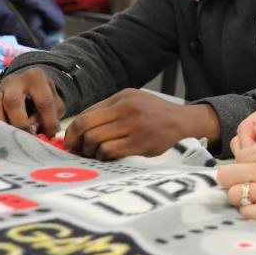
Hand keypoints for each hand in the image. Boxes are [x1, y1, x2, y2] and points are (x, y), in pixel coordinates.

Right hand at [0, 67, 64, 138]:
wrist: (27, 88)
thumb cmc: (43, 99)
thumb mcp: (55, 104)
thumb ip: (49, 117)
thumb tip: (35, 133)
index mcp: (36, 78)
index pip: (44, 101)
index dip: (48, 121)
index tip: (50, 136)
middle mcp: (14, 81)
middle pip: (12, 102)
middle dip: (20, 124)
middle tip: (27, 138)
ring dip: (1, 125)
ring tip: (11, 138)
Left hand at [64, 89, 220, 159]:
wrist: (183, 122)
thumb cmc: (154, 114)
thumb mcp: (133, 102)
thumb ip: (109, 111)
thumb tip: (78, 128)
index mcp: (122, 97)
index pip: (86, 113)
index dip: (72, 130)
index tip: (72, 141)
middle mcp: (126, 109)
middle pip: (85, 126)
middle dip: (75, 142)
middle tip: (77, 151)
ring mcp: (134, 126)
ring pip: (94, 140)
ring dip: (89, 151)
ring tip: (95, 154)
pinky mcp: (140, 143)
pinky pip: (108, 151)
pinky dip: (102, 156)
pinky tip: (108, 157)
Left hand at [218, 133, 255, 220]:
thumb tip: (255, 128)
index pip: (237, 155)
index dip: (240, 161)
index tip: (248, 166)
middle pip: (228, 176)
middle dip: (233, 178)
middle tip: (244, 181)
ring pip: (236, 196)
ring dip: (240, 195)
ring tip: (251, 195)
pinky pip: (255, 213)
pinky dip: (250, 211)